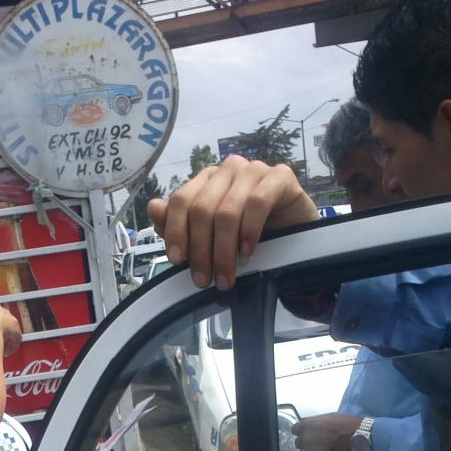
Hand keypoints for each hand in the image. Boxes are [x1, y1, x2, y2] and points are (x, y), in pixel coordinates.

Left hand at [147, 156, 317, 292]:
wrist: (296, 236)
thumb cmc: (250, 237)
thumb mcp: (212, 237)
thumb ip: (181, 224)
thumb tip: (153, 208)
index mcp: (207, 181)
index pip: (182, 200)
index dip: (176, 231)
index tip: (177, 261)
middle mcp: (228, 170)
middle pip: (202, 208)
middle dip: (201, 250)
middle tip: (205, 280)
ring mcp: (254, 170)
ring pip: (228, 210)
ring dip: (224, 250)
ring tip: (226, 276)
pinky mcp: (280, 177)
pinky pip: (258, 202)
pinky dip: (249, 231)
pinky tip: (247, 252)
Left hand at [292, 414, 359, 450]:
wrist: (358, 438)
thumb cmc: (347, 425)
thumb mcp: (330, 417)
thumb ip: (316, 422)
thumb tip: (312, 426)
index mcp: (307, 425)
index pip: (294, 429)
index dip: (301, 431)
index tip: (306, 433)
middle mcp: (306, 438)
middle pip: (298, 443)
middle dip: (305, 443)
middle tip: (316, 443)